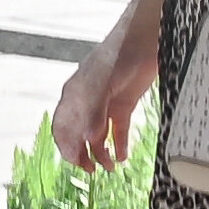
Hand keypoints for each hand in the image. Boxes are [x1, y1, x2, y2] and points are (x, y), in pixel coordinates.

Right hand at [45, 34, 153, 178]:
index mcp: (74, 94)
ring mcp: (105, 102)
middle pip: (78, 134)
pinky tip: (123, 156)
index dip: (66, 147)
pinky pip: (118, 129)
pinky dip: (120, 143)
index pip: (62, 127)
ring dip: (102, 152)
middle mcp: (87, 101)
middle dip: (83, 154)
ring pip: (98, 134)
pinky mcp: (124, 102)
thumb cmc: (119, 55)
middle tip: (94, 170)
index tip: (77, 163)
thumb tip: (89, 139)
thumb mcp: (103, 83)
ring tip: (111, 166)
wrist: (146, 38)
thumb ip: (94, 111)